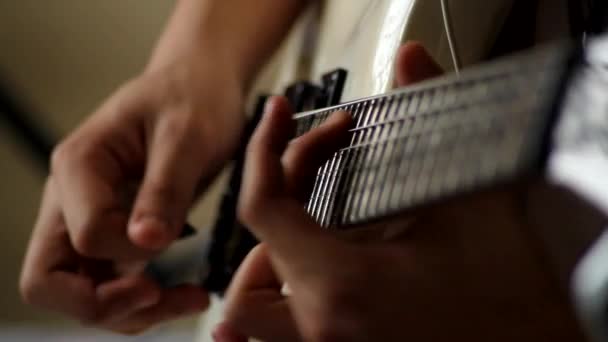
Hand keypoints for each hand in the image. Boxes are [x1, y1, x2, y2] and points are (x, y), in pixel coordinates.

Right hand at [19, 49, 244, 332]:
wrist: (202, 88)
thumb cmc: (194, 99)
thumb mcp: (187, 136)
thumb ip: (164, 190)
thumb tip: (145, 243)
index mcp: (80, 166)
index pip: (84, 237)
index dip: (130, 252)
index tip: (172, 237)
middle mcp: (72, 197)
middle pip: (50, 280)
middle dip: (104, 304)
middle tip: (162, 299)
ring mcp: (88, 217)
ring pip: (80, 292)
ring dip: (129, 311)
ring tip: (187, 300)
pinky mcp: (113, 231)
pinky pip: (110, 283)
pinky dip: (142, 300)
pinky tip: (182, 292)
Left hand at [214, 43, 584, 341]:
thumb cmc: (514, 293)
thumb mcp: (471, 200)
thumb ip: (433, 121)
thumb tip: (410, 62)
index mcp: (343, 285)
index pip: (261, 210)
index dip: (263, 150)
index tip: (277, 117)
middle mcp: (323, 328)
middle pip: (252, 255)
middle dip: (279, 197)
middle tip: (322, 159)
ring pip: (254, 306)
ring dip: (268, 256)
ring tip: (307, 216)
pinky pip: (283, 324)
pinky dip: (285, 286)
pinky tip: (319, 257)